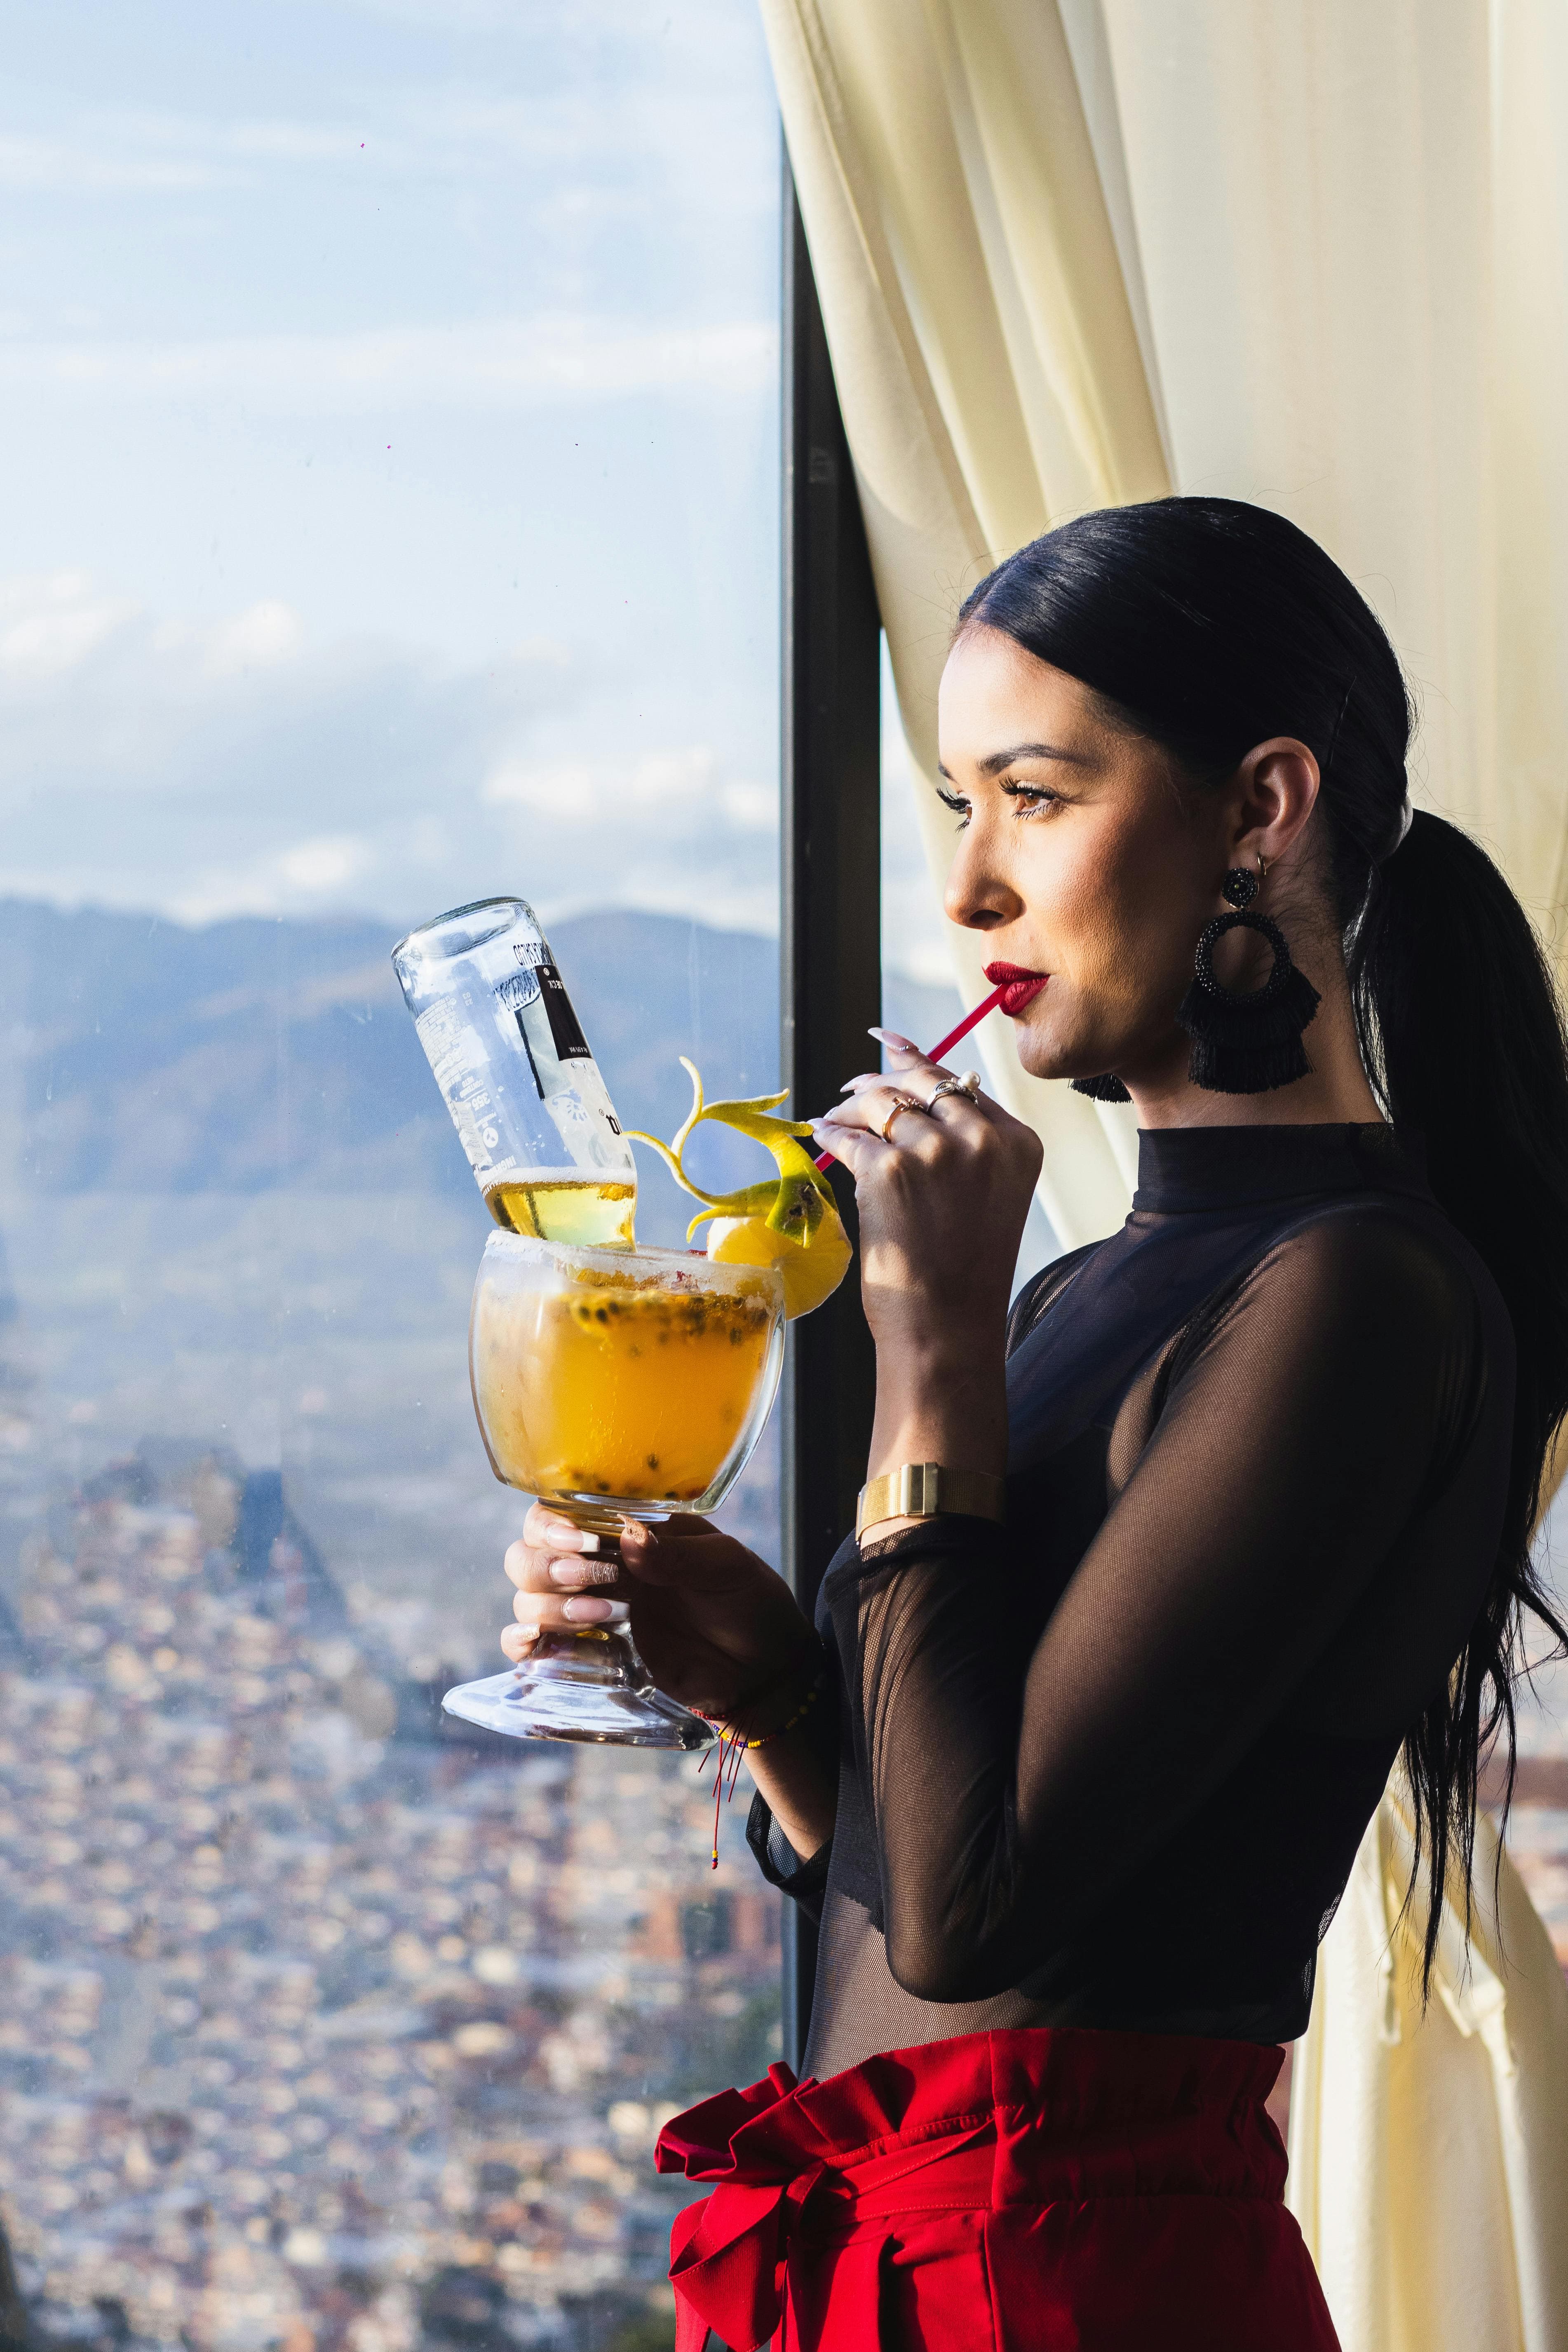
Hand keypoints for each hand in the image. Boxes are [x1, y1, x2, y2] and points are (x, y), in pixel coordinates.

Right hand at [500, 1503, 816, 1719]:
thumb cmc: (749, 1603)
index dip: (556, 1523)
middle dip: (547, 1564)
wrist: (762, 1669)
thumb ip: (678, 1554)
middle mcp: (601, 1564)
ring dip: (547, 1604)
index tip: (580, 1541)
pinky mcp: (592, 1652)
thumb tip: (630, 1536)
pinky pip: (532, 1643)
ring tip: (602, 1615)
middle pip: (530, 1550)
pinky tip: (535, 1643)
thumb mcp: (726, 1568)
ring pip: (528, 1594)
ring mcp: (592, 1608)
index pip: (565, 1510)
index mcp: (631, 1531)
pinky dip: (521, 1641)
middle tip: (592, 1579)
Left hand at [810, 1033, 1042, 1366]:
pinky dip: (830, 1135)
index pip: (960, 1082)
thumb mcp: (986, 1194)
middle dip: (880, 1080)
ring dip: (850, 1108)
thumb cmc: (962, 1269)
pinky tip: (820, 1136)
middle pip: (920, 1082)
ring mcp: (934, 1151)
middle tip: (852, 1088)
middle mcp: (981, 1138)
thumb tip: (910, 1091)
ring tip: (834, 1118)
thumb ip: (964, 1143)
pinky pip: (849, 1138)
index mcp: (1015, 1141)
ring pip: (880, 1102)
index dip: (917, 1059)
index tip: (888, 1043)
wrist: (946, 1326)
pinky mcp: (889, 1171)